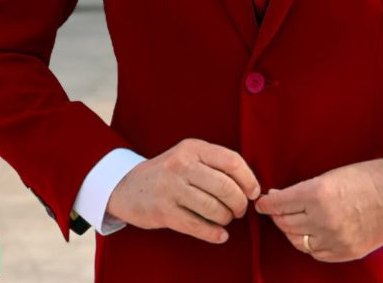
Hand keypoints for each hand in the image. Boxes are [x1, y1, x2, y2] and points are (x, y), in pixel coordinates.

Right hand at [105, 138, 260, 243]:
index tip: (253, 192)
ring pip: (213, 208)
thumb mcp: (189, 156)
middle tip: (240, 209)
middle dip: (239, 203)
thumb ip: (216, 163)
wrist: (128, 186)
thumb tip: (250, 184)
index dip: (248, 179)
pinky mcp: (164, 212)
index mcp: (193, 148)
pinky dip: (214, 234)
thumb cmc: (170, 172)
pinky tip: (220, 235)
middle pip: (225, 186)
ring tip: (226, 218)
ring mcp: (171, 189)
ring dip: (226, 218)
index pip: (231, 160)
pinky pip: (197, 226)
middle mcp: (182, 165)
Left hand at [255, 159, 382, 261]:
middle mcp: (323, 218)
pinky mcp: (346, 252)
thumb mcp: (331, 175)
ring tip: (291, 221)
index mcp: (317, 193)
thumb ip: (305, 190)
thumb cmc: (365, 177)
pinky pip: (317, 253)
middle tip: (275, 208)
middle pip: (286, 223)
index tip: (262, 202)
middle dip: (277, 215)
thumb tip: (280, 197)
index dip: (267, 203)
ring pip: (298, 241)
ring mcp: (335, 238)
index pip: (280, 203)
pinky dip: (310, 244)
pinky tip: (309, 234)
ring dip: (290, 231)